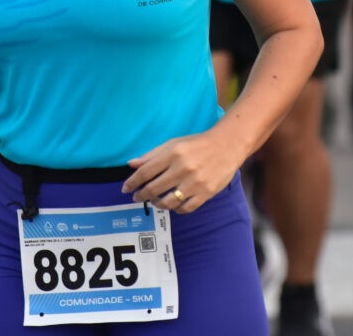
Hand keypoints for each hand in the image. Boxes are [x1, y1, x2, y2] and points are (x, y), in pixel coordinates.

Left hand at [122, 129, 242, 214]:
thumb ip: (152, 155)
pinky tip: (173, 205)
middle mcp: (183, 168)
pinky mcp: (206, 193)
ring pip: (169, 202)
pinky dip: (176, 209)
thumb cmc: (197, 144)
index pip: (146, 171)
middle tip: (137, 197)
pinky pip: (186, 208)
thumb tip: (132, 164)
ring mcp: (195, 182)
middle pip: (155, 188)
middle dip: (142, 195)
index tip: (126, 189)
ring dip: (157, 204)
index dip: (133, 182)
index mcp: (173, 153)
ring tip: (155, 201)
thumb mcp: (173, 143)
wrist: (227, 146)